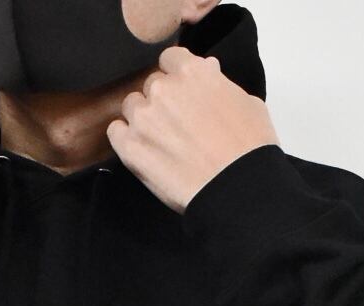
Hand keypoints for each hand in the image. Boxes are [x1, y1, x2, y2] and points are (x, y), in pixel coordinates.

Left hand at [107, 47, 279, 212]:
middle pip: (151, 85)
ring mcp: (143, 119)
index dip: (176, 77)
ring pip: (132, 107)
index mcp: (191, 72)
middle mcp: (163, 90)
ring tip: (160, 140)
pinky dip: (125, 138)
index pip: (170, 60)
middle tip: (176, 124)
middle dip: (162, 101)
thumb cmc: (247, 147)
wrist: (234, 187)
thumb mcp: (245, 102)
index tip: (182, 93)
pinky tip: (142, 149)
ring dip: (142, 118)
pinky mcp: (130, 148)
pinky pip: (116, 132)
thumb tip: (207, 70)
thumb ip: (218, 83)